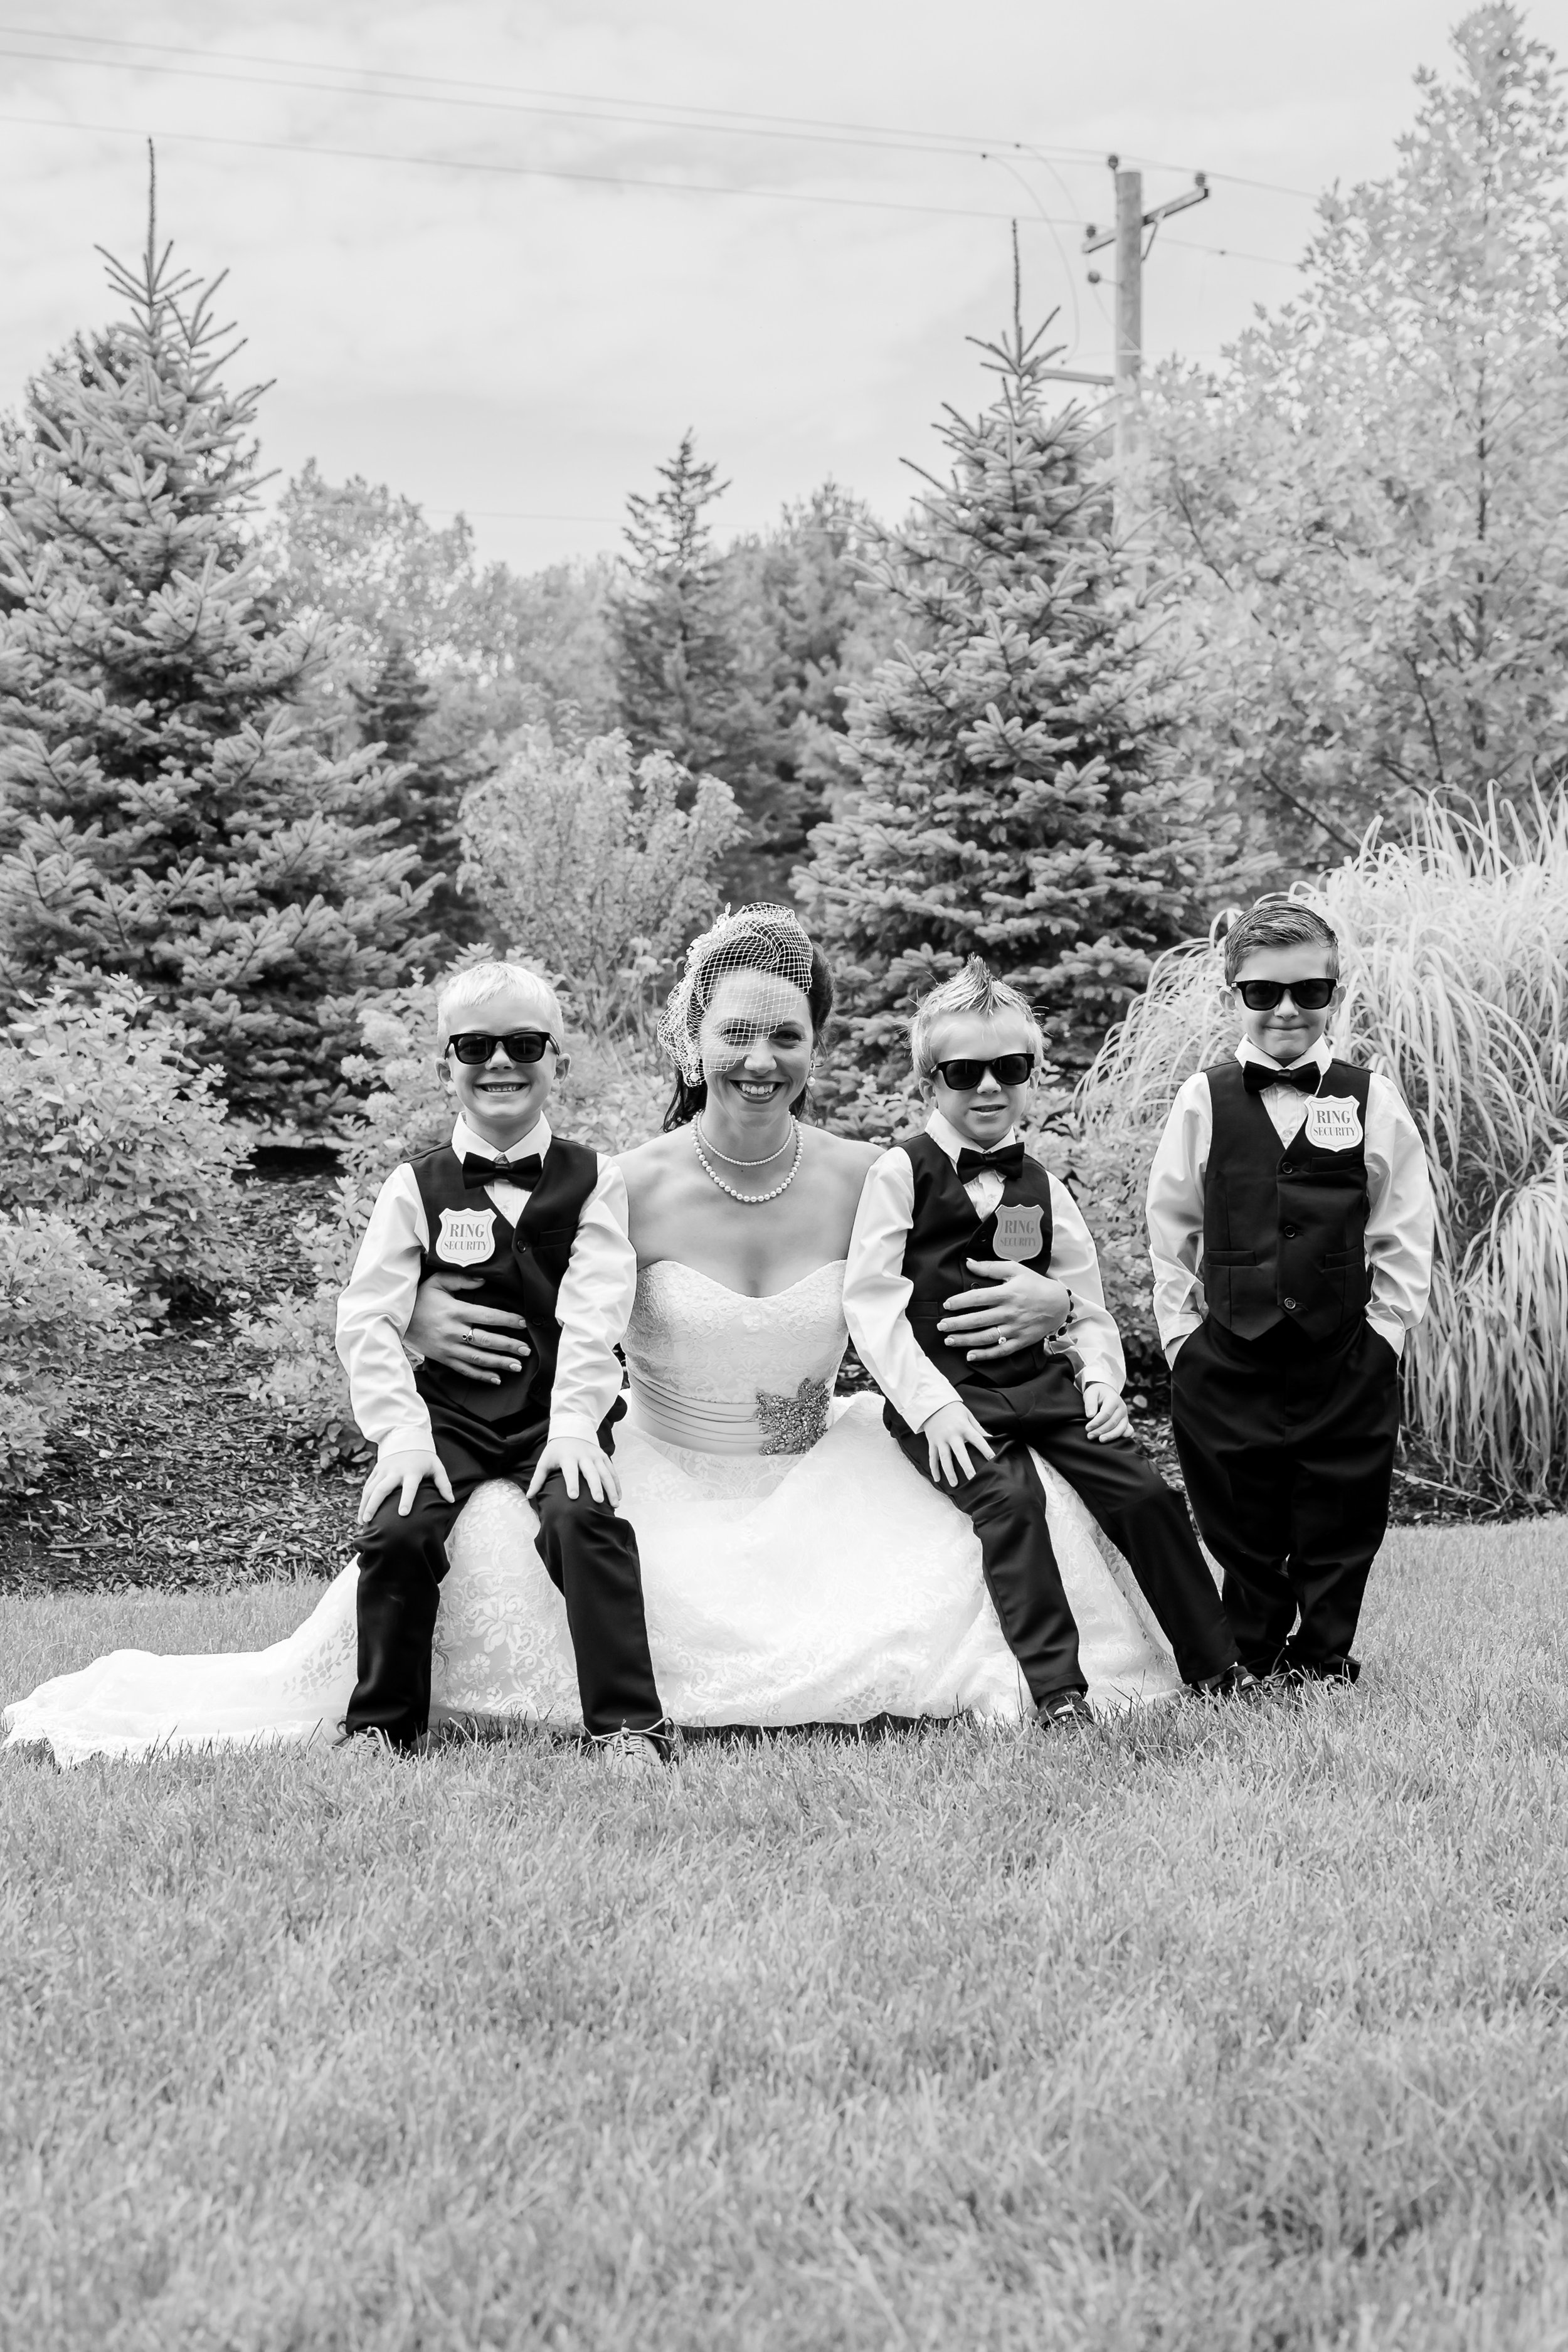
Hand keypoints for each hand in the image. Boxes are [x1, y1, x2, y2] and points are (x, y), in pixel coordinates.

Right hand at [358, 1447, 454, 1523]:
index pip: (409, 1487)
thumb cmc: (424, 1457)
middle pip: (382, 1489)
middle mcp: (395, 1471)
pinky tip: (362, 1513)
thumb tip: (450, 1501)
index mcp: (412, 1471)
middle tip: (369, 1521)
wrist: (407, 1437)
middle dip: (374, 1505)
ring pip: (370, 1489)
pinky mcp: (376, 1469)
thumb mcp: (437, 1467)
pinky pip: (367, 1485)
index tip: (403, 1514)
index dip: (406, 1500)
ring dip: (365, 1505)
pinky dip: (363, 1499)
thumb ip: (443, 1484)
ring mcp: (383, 1470)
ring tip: (363, 1522)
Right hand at [407, 1270, 529, 1384]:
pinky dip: (481, 1376)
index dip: (507, 1320)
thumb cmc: (420, 1298)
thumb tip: (484, 1280)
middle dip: (509, 1345)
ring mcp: (448, 1348)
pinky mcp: (443, 1358)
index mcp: (455, 1311)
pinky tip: (496, 1379)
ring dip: (499, 1363)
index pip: (487, 1316)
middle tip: (527, 1350)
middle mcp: (453, 1331)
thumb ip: (461, 1280)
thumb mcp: (437, 1282)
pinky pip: (464, 1370)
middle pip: (486, 1340)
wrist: (397, 1319)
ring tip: (518, 1366)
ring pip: (478, 1358)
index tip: (523, 1323)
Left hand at [526, 1438, 621, 1507]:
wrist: (571, 1430)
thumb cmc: (556, 1450)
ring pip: (605, 1472)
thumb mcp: (545, 1461)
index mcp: (568, 1457)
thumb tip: (530, 1496)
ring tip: (614, 1504)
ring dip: (611, 1488)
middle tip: (598, 1501)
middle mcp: (584, 1456)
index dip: (572, 1483)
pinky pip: (612, 1471)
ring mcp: (596, 1456)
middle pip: (591, 1472)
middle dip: (595, 1486)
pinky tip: (618, 1497)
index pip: (570, 1471)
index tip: (573, 1496)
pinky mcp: (603, 1456)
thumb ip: (538, 1479)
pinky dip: (616, 1484)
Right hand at [922, 1400, 996, 1487]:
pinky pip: (932, 1457)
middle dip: (966, 1465)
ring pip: (944, 1458)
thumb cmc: (953, 1410)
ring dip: (949, 1472)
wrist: (932, 1404)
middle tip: (972, 1477)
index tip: (993, 1458)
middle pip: (959, 1452)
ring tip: (954, 1484)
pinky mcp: (932, 1442)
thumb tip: (991, 1438)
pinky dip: (934, 1469)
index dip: (985, 1448)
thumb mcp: (968, 1416)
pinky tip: (938, 1479)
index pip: (977, 1439)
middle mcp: (951, 1434)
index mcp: (963, 1427)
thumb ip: (978, 1428)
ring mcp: (940, 1439)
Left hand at [938, 1259, 1073, 1361]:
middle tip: (941, 1325)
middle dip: (956, 1323)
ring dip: (965, 1340)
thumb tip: (969, 1262)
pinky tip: (970, 1355)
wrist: (1059, 1304)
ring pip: (986, 1337)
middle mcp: (1009, 1312)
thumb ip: (990, 1267)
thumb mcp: (1015, 1270)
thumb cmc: (1035, 1284)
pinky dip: (985, 1355)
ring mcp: (1015, 1328)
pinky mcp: (1020, 1341)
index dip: (959, 1301)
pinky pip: (1000, 1350)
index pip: (977, 1298)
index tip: (947, 1305)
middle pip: (978, 1319)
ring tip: (949, 1340)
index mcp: (1006, 1293)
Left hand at [1082, 1383, 1130, 1443]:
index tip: (1087, 1428)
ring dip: (1110, 1436)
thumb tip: (1090, 1415)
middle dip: (1101, 1431)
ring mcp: (1125, 1415)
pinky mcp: (1126, 1421)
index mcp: (1114, 1399)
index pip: (1106, 1414)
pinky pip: (1128, 1430)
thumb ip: (1090, 1403)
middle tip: (1090, 1436)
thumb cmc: (1097, 1393)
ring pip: (1120, 1428)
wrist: (1106, 1392)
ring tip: (1100, 1440)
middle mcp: (1122, 1408)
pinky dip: (1123, 1436)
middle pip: (1112, 1422)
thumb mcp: (1090, 1393)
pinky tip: (1116, 1441)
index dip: (1096, 1422)